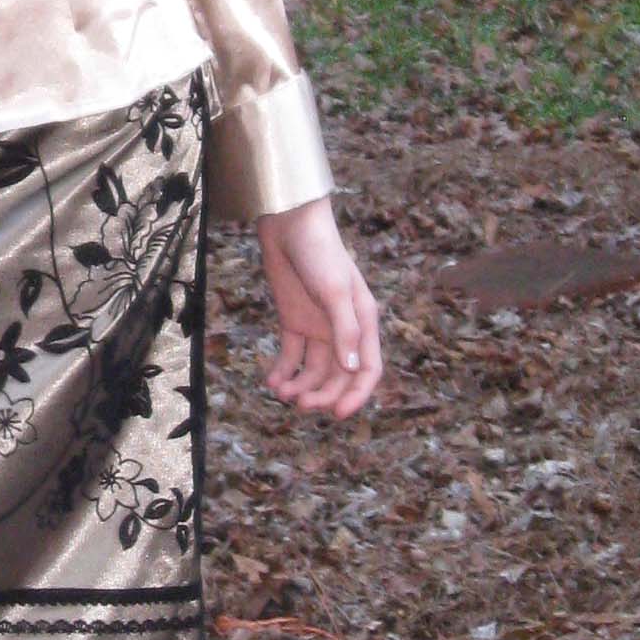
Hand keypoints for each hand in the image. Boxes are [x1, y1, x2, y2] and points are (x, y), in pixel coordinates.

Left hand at [255, 196, 382, 419]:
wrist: (289, 224)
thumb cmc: (321, 253)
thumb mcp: (335, 292)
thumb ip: (344, 331)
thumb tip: (352, 371)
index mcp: (363, 323)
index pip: (368, 370)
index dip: (357, 395)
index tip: (338, 414)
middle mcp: (343, 330)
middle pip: (338, 376)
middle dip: (322, 394)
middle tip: (299, 405)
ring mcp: (317, 326)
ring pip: (313, 370)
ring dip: (300, 387)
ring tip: (282, 393)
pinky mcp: (293, 321)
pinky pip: (291, 356)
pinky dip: (283, 371)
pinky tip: (272, 381)